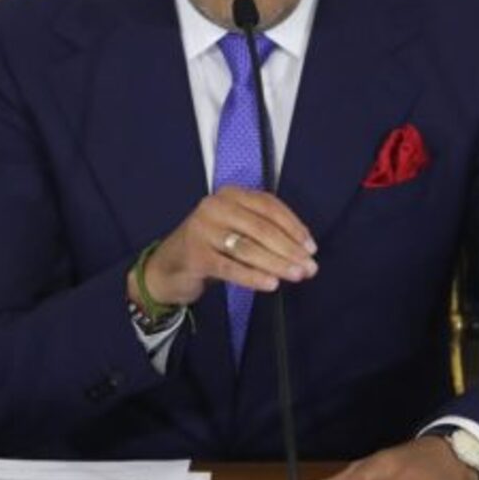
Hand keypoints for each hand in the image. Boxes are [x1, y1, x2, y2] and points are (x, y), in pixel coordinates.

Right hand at [135, 186, 317, 307]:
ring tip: (297, 276)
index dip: (294, 227)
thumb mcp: (236, 231)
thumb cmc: (210, 249)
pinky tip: (271, 284)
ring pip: (248, 247)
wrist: (167, 268)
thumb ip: (265, 234)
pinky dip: (254, 276)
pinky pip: (231, 267)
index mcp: (230, 195)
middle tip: (309, 267)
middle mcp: (215, 206)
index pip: (269, 206)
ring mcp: (202, 230)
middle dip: (289, 249)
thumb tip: (304, 252)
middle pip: (262, 228)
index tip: (311, 247)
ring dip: (277, 263)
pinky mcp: (195, 255)